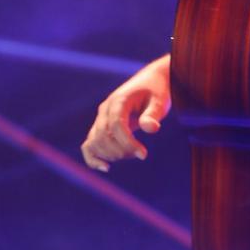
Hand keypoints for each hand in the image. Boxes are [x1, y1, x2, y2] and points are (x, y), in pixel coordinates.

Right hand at [82, 56, 171, 172]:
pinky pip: (89, 144)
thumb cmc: (157, 91)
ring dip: (111, 155)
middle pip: (103, 136)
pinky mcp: (101, 126)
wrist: (150, 82)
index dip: (128, 143)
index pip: (116, 125)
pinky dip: (93, 157)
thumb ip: (154, 114)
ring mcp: (101, 118)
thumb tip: (150, 129)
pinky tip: (105, 168)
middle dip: (121, 151)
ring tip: (132, 154)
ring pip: (94, 142)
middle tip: (141, 154)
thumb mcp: (160, 100)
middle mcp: (105, 110)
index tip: (143, 155)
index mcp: (119, 100)